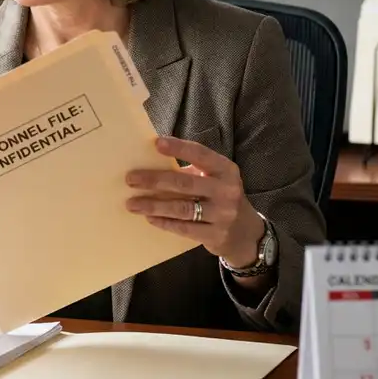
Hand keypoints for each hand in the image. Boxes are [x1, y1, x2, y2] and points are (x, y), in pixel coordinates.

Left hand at [124, 136, 264, 268]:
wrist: (246, 233)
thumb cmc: (221, 197)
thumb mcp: (216, 179)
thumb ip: (193, 171)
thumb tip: (153, 161)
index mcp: (226, 170)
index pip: (201, 154)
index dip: (179, 148)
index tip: (156, 143)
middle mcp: (226, 190)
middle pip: (185, 183)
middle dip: (155, 180)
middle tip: (131, 179)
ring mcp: (222, 214)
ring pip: (181, 208)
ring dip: (154, 205)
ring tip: (132, 203)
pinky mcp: (215, 235)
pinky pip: (184, 228)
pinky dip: (164, 222)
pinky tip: (149, 218)